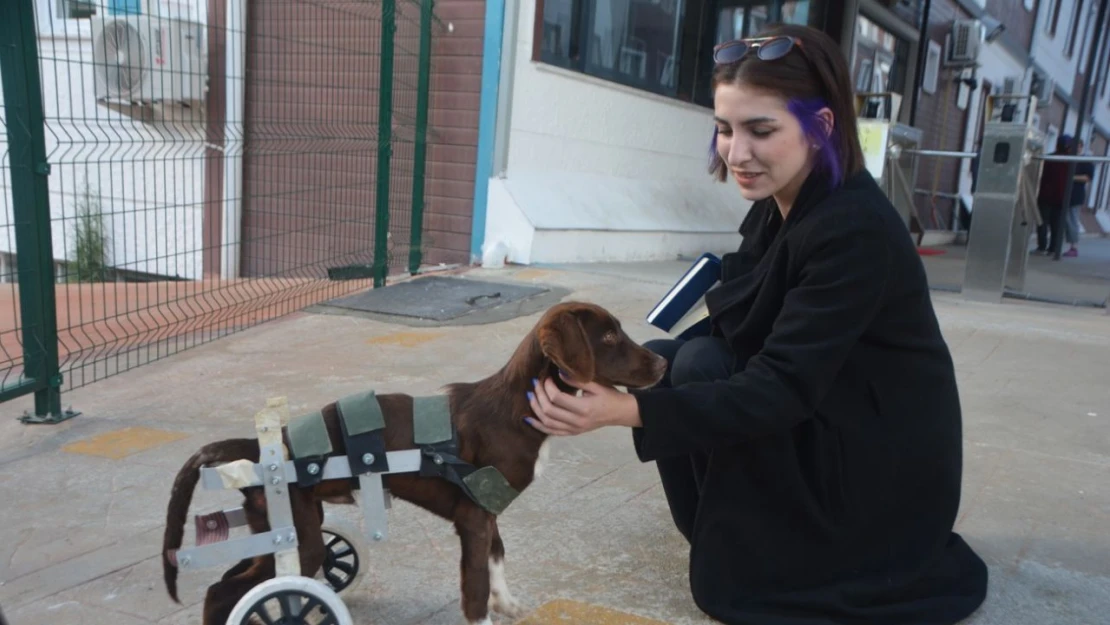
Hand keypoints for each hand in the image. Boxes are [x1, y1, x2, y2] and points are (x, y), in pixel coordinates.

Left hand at [525, 372, 641, 435]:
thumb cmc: (610, 396)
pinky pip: (551, 432)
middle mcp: (577, 422)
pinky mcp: (572, 433)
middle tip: (535, 383)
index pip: (557, 398)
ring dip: (535, 409)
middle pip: (549, 410)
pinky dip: (538, 425)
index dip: (548, 387)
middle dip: (539, 395)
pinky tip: (529, 418)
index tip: (547, 377)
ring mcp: (574, 429)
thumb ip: (577, 380)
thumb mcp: (596, 385)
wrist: (620, 413)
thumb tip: (559, 372)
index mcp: (584, 408)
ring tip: (530, 396)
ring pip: (547, 422)